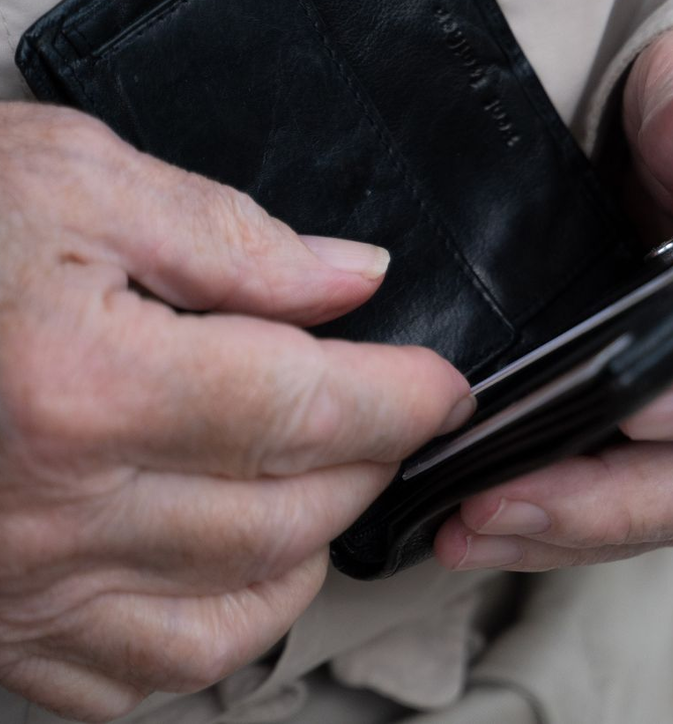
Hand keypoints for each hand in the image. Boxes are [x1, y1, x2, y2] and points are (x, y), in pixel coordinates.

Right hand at [0, 104, 469, 721]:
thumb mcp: (78, 182)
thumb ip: (233, 238)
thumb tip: (355, 279)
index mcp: (89, 386)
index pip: (309, 408)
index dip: (405, 396)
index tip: (446, 386)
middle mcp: (59, 510)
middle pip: (290, 509)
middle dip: (372, 458)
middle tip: (388, 407)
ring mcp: (23, 590)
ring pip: (238, 613)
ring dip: (314, 543)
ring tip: (325, 474)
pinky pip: (146, 676)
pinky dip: (224, 624)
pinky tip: (232, 559)